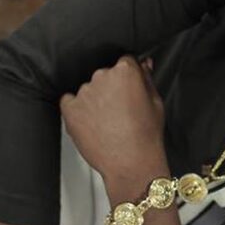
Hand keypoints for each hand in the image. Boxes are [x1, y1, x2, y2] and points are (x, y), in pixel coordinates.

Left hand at [59, 54, 166, 184]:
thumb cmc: (146, 136)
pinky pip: (69, 102)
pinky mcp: (70, 108)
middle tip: (120, 110)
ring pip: (88, 90)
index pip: (124, 62)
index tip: (128, 89)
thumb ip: (147, 79)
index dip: (128, 78)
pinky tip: (90, 123)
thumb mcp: (156, 103)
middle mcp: (102, 77)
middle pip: (105, 75)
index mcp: (125, 72)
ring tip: (107, 122)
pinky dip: (76, 110)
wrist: (131, 163)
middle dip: (111, 89)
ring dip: (94, 101)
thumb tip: (143, 65)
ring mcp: (84, 92)